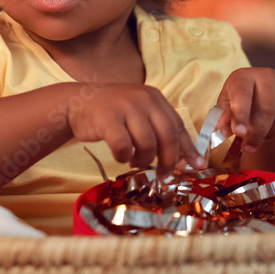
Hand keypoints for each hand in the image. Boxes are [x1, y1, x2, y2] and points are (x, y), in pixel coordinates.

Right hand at [67, 83, 205, 172]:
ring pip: (147, 143)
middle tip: (165, 175)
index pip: (178, 125)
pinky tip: (120, 156)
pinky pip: (123, 146)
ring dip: (144, 159)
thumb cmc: (112, 112)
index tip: (197, 166)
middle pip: (167, 135)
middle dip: (169, 160)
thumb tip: (186, 160)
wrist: (77, 101)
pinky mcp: (107, 118)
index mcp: (155, 98)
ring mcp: (125, 107)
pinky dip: (123, 156)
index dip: (188, 148)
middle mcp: (143, 99)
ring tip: (136, 162)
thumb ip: (160, 130)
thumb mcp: (139, 114)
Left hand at [216, 68, 274, 153]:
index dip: (241, 115)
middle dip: (258, 134)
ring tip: (264, 136)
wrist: (262, 95)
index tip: (239, 133)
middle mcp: (266, 75)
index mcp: (243, 77)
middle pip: (267, 110)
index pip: (242, 95)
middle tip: (249, 146)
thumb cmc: (241, 102)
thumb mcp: (227, 108)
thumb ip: (224, 118)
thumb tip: (222, 128)